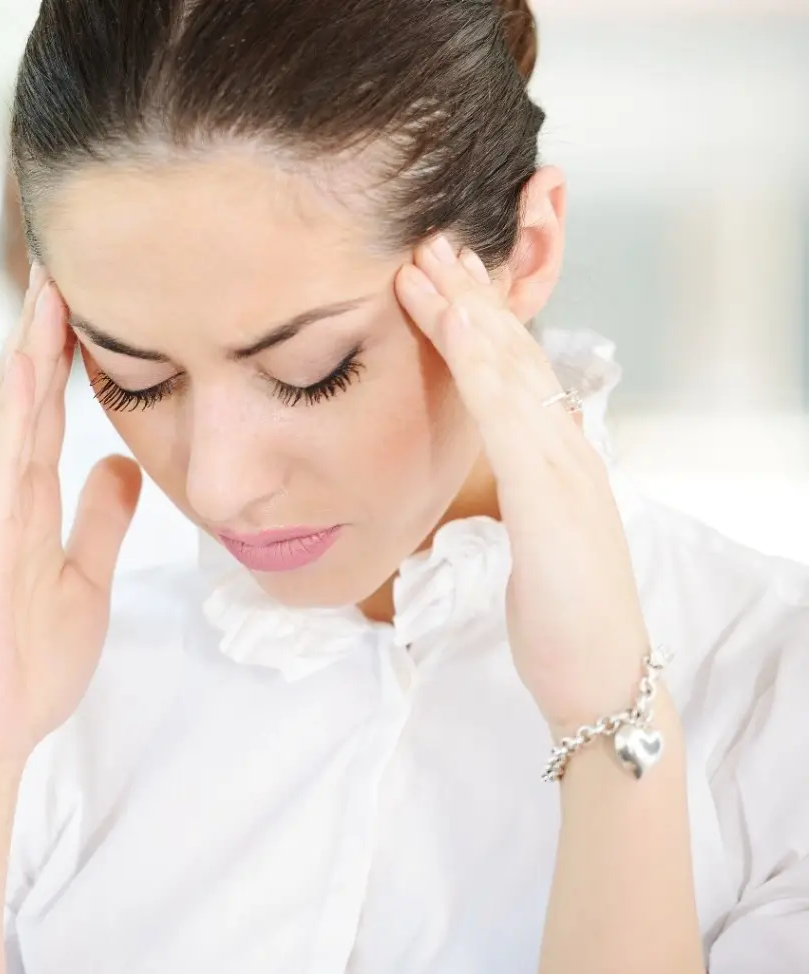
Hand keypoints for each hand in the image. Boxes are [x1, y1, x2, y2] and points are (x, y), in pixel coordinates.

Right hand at [0, 267, 144, 769]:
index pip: (51, 409)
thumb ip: (98, 523)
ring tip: (46, 285)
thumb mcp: (85, 580)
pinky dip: (9, 412)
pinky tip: (22, 363)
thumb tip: (121, 467)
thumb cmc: (24, 665)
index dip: (70, 350)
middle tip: (66, 254)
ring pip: (6, 415)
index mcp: (28, 503)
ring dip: (25, 348)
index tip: (94, 289)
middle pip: (26, 396)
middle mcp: (2, 497)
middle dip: (45, 327)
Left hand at [396, 236, 649, 734]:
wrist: (601, 679)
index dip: (479, 319)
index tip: (438, 273)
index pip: (515, 373)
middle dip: (472, 294)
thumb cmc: (561, 615)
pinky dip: (481, 367)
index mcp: (558, 458)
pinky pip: (512, 419)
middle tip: (429, 238)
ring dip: (470, 311)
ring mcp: (567, 471)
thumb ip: (521, 490)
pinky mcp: (555, 501)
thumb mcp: (533, 536)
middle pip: (517, 355)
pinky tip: (454, 329)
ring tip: (430, 262)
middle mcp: (568, 450)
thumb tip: (502, 459)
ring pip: (515, 372)